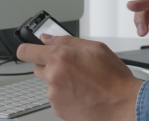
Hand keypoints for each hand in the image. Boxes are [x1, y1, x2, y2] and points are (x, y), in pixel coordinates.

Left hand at [17, 35, 141, 120]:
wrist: (122, 104)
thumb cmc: (113, 78)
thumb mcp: (95, 48)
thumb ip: (67, 40)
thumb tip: (48, 38)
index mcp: (60, 57)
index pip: (26, 51)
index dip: (27, 49)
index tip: (30, 49)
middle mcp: (53, 76)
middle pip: (38, 67)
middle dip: (50, 64)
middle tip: (71, 66)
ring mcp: (54, 95)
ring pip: (49, 83)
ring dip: (59, 80)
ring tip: (82, 81)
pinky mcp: (58, 109)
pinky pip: (56, 97)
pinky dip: (64, 94)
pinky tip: (81, 92)